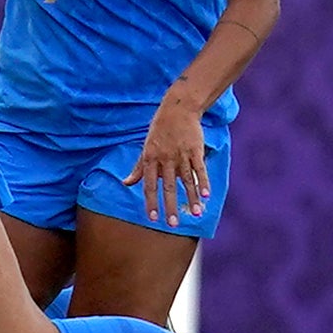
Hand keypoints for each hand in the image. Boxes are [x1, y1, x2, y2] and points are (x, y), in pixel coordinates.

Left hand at [122, 99, 208, 227]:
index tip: (153, 218)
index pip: (149, 185)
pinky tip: (206, 195)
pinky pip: (199, 169)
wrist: (178, 109)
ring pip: (186, 180)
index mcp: (150, 159)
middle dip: (170, 206)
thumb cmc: (160, 130)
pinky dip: (203, 182)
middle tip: (173, 224)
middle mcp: (165, 159)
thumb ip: (138, 167)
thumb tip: (126, 183)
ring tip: (195, 214)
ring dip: (191, 198)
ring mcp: (181, 154)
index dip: (151, 202)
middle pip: (168, 186)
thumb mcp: (146, 147)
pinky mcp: (195, 149)